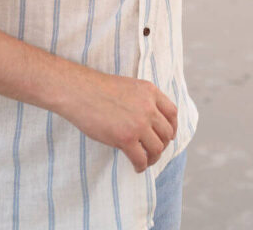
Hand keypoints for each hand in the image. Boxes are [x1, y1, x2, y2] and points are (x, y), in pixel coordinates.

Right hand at [60, 68, 177, 172]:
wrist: (80, 91)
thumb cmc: (98, 89)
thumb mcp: (128, 86)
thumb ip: (142, 100)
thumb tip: (150, 121)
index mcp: (149, 91)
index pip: (172, 112)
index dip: (172, 127)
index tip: (169, 136)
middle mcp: (148, 107)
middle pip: (167, 132)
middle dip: (162, 144)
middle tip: (153, 151)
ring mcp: (138, 123)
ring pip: (157, 148)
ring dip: (153, 158)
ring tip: (145, 160)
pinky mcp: (126, 138)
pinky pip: (141, 159)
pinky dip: (141, 166)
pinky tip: (136, 167)